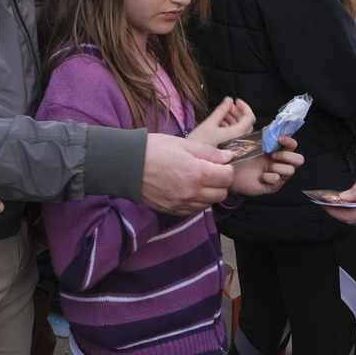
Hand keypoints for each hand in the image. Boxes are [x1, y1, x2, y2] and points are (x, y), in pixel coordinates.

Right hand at [141, 97, 243, 214]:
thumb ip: (209, 153)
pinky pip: (194, 210)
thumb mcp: (184, 144)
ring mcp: (182, 204)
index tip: (220, 163)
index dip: (227, 168)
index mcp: (198, 173)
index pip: (227, 177)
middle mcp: (192, 192)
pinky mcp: (172, 210)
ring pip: (208, 204)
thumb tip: (228, 157)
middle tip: (211, 171)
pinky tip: (188, 189)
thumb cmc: (154, 149)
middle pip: (221, 194)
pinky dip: (196, 201)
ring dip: (209, 193)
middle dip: (220, 182)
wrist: (127, 165)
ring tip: (198, 180)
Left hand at [231, 135, 301, 195]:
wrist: (231, 171)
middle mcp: (281, 163)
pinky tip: (260, 177)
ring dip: (276, 167)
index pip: (293, 145)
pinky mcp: (273, 186)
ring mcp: (279, 175)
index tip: (279, 138)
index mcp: (278, 151)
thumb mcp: (253, 143)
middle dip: (286, 156)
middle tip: (272, 155)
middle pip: (299, 159)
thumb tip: (274, 123)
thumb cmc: (243, 157)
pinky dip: (267, 176)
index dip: (289, 141)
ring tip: (264, 168)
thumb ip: (265, 134)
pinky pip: (277, 180)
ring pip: (290, 170)